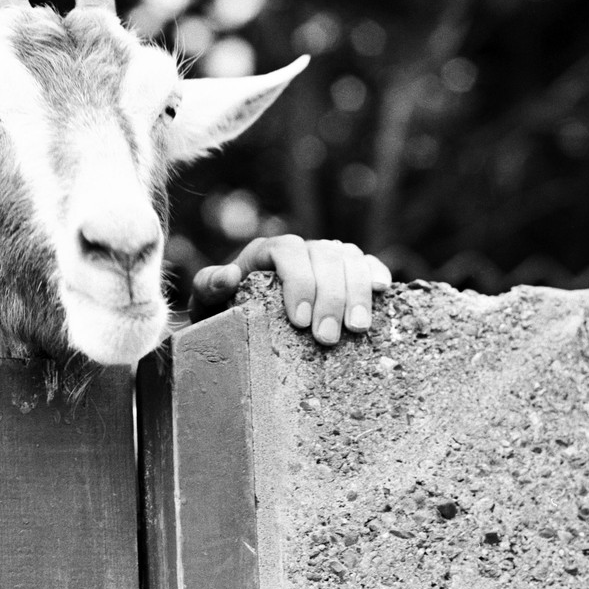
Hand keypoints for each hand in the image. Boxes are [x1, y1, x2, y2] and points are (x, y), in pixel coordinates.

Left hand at [188, 235, 390, 344]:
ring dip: (357, 292)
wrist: (238, 323)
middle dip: (330, 297)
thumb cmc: (222, 312)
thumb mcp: (207, 301)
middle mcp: (299, 250)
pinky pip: (365, 263)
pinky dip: (375, 272)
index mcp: (266, 251)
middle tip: (327, 338)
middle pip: (324, 257)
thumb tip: (228, 275)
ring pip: (349, 258)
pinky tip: (382, 290)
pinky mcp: (344, 273)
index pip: (287, 252)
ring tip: (357, 328)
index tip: (299, 321)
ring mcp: (324, 259)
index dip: (298, 281)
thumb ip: (210, 285)